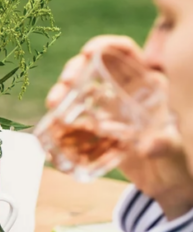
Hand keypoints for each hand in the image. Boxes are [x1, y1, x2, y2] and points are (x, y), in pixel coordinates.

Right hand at [46, 35, 192, 218]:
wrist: (168, 185)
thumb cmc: (178, 162)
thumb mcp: (175, 150)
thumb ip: (166, 144)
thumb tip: (151, 144)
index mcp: (148, 86)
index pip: (125, 53)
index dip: (106, 46)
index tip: (87, 53)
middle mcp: (126, 92)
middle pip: (95, 68)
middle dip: (74, 69)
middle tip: (64, 84)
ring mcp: (111, 110)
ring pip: (81, 91)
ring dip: (63, 94)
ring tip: (52, 106)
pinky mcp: (98, 130)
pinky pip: (76, 119)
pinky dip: (62, 122)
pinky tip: (54, 129)